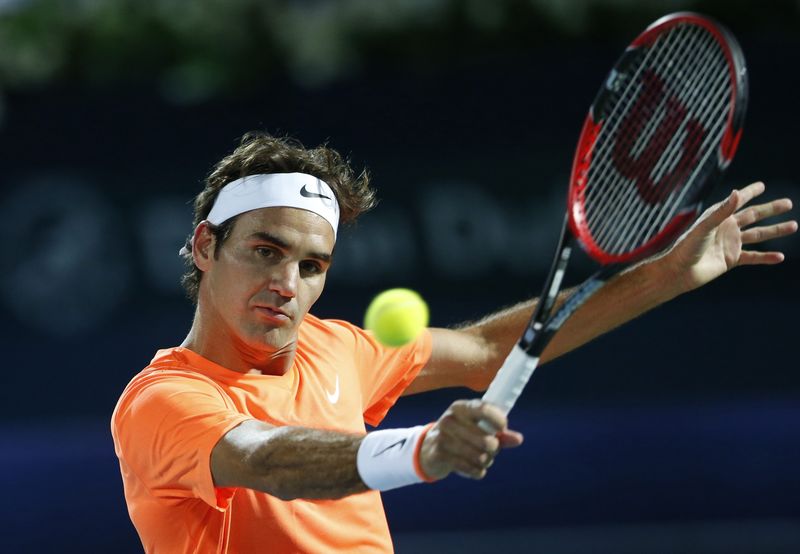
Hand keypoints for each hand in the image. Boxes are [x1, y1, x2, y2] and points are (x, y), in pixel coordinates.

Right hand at [419, 399, 522, 480]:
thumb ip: (498, 432)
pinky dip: (477, 471)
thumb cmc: (460, 435)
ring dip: (486, 461)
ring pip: (480, 457)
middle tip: (491, 449)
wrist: (429, 449)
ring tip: (482, 459)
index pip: (484, 409)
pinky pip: (470, 468)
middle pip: (487, 440)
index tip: (503, 429)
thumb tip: (518, 439)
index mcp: (461, 407)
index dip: (499, 420)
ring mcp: (443, 437)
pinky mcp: (440, 454)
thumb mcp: (476, 427)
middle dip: (495, 449)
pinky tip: (473, 468)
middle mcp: (450, 419)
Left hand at [662, 182, 796, 292]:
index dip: (749, 192)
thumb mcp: (705, 227)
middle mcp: (726, 228)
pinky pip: (753, 257)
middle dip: (771, 209)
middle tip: (788, 203)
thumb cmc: (686, 247)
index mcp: (718, 217)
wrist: (679, 272)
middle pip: (753, 216)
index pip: (737, 201)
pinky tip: (780, 257)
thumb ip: (722, 211)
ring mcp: (730, 244)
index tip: (762, 185)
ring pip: (758, 235)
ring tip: (793, 225)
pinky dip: (766, 257)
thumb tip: (737, 193)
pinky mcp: (731, 260)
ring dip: (775, 230)